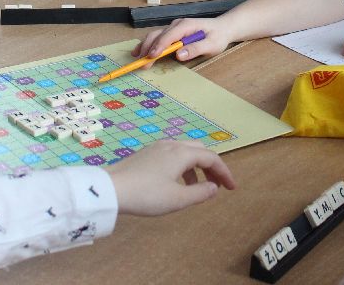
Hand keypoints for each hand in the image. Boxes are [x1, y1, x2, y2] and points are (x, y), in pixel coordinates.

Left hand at [106, 140, 235, 215]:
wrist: (110, 189)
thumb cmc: (146, 195)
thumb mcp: (177, 199)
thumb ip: (200, 193)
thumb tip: (214, 188)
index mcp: (182, 154)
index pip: (211, 158)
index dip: (224, 172)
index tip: (232, 188)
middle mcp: (172, 145)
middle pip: (199, 150)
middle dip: (212, 166)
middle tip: (219, 185)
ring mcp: (157, 147)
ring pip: (185, 151)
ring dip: (197, 167)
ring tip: (199, 187)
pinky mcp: (147, 154)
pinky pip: (173, 155)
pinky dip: (183, 166)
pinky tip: (178, 182)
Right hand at [133, 16, 233, 62]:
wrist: (222, 28)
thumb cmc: (217, 36)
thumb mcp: (211, 45)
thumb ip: (196, 49)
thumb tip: (179, 55)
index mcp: (186, 25)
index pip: (169, 36)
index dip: (159, 46)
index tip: (152, 56)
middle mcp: (176, 25)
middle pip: (158, 35)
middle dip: (148, 49)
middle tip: (143, 63)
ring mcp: (173, 28)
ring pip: (155, 36)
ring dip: (145, 47)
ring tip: (137, 58)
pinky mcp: (172, 33)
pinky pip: (157, 38)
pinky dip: (147, 45)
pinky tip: (139, 51)